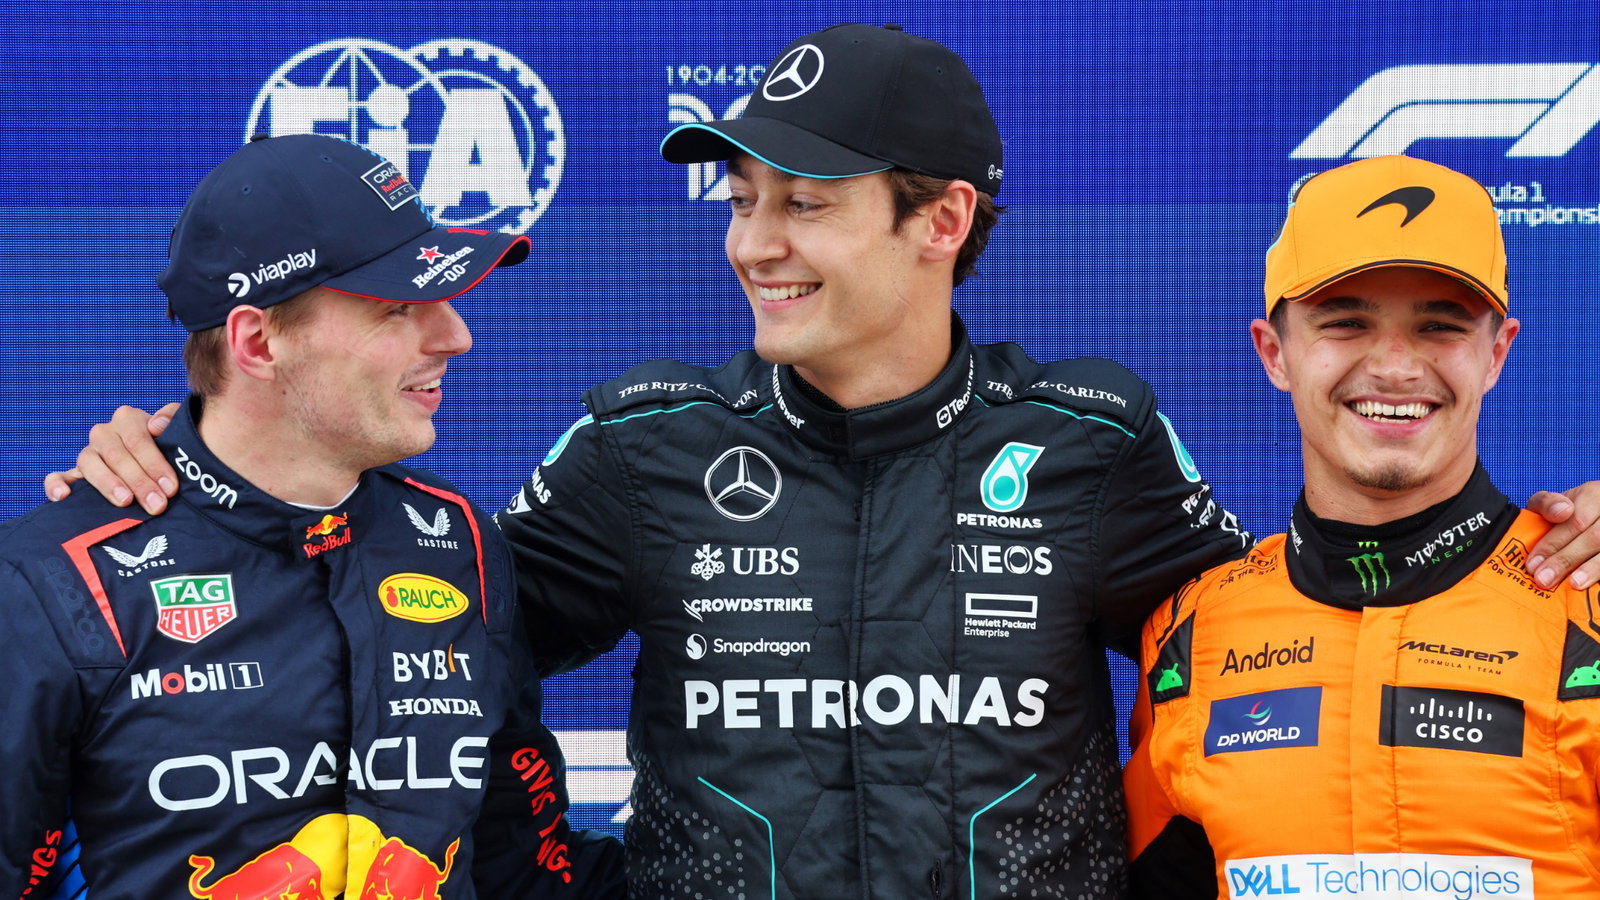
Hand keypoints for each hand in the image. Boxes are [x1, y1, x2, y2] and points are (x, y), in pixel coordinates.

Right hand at [44, 402, 181, 514]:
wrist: (151, 462)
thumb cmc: (168, 447)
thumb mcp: (176, 430)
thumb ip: (173, 419)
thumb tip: (156, 426)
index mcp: (128, 419)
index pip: (139, 441)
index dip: (155, 465)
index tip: (170, 488)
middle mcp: (104, 433)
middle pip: (118, 456)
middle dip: (139, 482)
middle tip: (156, 504)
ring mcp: (87, 453)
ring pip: (90, 465)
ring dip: (108, 484)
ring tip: (125, 501)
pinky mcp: (72, 473)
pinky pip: (57, 476)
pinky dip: (56, 485)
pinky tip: (64, 496)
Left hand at [1526, 482, 1599, 589]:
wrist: (1598, 512)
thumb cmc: (1572, 510)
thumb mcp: (1555, 501)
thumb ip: (1546, 504)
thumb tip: (1561, 512)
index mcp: (1593, 495)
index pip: (1574, 521)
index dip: (1552, 544)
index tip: (1533, 564)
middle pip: (1594, 537)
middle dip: (1566, 560)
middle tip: (1544, 579)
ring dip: (1591, 568)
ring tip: (1573, 584)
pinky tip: (1592, 585)